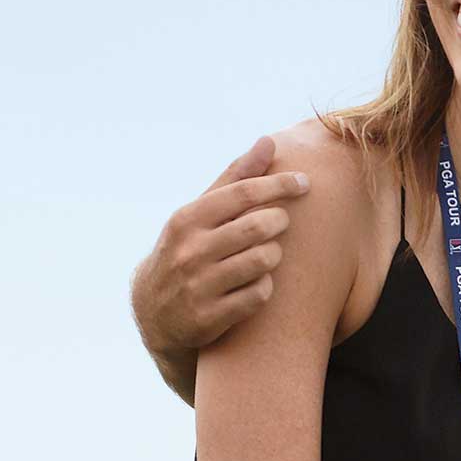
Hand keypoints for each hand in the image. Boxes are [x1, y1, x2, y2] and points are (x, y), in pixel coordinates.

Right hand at [132, 137, 307, 379]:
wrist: (155, 312)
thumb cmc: (191, 248)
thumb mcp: (202, 212)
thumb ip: (236, 178)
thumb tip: (268, 141)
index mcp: (186, 220)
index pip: (243, 193)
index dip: (280, 184)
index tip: (305, 182)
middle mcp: (188, 252)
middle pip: (258, 226)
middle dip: (280, 220)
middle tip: (281, 222)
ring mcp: (197, 287)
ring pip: (263, 260)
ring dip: (274, 255)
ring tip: (268, 254)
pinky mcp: (208, 319)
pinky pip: (260, 295)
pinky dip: (266, 287)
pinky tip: (257, 284)